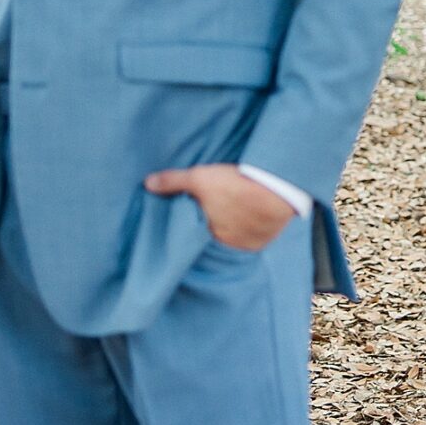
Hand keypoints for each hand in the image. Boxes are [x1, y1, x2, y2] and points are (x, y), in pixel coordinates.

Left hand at [143, 163, 296, 249]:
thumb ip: (174, 181)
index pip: (194, 231)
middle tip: (216, 210)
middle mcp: (224, 244)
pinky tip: (249, 217)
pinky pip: (251, 240)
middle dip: (212, 225)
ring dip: (232, 228)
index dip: (194, 221)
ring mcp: (244, 246)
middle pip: (213, 235)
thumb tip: (147, 184)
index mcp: (207, 232)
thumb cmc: (236, 185)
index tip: (195, 212)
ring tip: (233, 212)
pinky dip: (249, 230)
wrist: (277, 191)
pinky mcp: (262, 243)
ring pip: (232, 238)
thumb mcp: (200, 178)